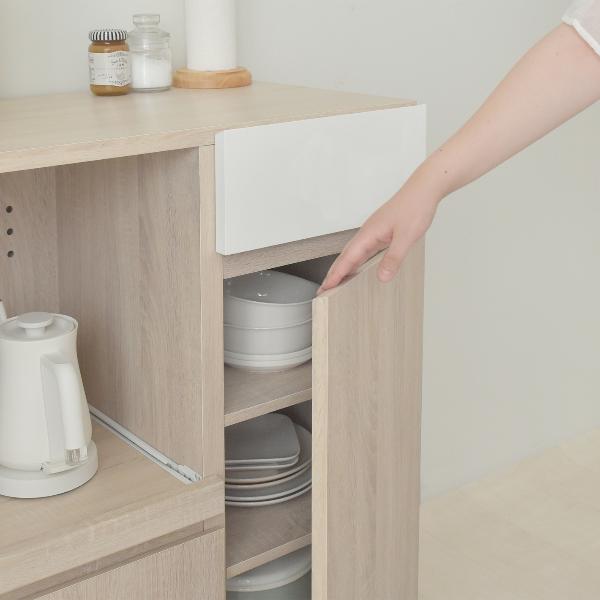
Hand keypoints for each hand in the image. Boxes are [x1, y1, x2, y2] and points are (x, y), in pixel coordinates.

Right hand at [319, 180, 439, 291]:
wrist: (423, 190)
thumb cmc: (415, 207)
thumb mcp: (406, 237)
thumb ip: (393, 258)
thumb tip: (382, 277)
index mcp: (368, 234)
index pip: (347, 259)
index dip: (336, 275)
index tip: (325, 288)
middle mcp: (367, 233)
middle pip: (345, 257)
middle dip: (334, 274)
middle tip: (324, 290)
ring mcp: (373, 233)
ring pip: (353, 254)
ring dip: (343, 268)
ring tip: (335, 283)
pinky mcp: (380, 233)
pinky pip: (363, 251)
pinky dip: (356, 262)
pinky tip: (357, 268)